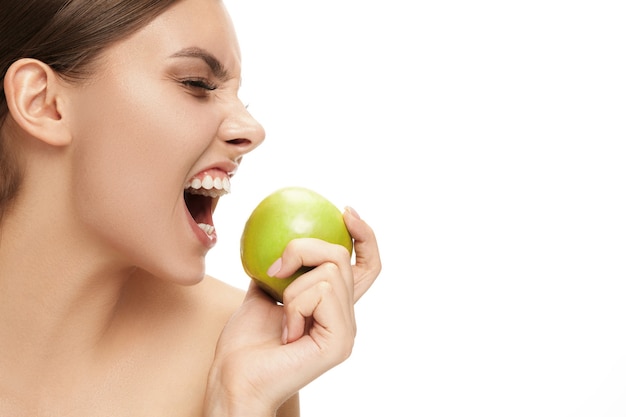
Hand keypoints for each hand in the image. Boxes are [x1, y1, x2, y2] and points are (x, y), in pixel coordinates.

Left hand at [204, 207, 380, 415]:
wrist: (234, 378)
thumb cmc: (244, 343)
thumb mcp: (261, 292)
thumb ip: (278, 268)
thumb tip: (278, 235)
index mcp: (333, 307)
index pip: (365, 266)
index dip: (364, 236)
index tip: (345, 211)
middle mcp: (346, 317)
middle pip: (344, 257)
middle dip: (304, 249)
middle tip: (277, 266)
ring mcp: (347, 330)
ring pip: (331, 271)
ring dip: (292, 287)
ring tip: (281, 318)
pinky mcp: (341, 339)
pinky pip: (322, 291)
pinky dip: (294, 303)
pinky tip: (287, 331)